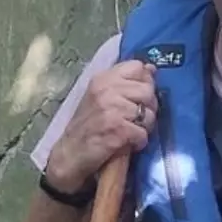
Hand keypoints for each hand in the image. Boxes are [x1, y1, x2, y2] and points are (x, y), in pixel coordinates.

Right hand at [46, 60, 158, 191]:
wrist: (69, 154)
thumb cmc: (89, 126)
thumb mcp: (103, 96)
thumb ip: (127, 82)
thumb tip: (152, 69)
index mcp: (103, 78)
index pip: (137, 67)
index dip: (144, 83)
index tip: (136, 97)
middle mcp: (106, 90)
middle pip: (148, 91)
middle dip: (147, 108)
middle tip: (133, 119)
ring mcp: (111, 109)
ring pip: (149, 114)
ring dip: (143, 128)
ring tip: (129, 132)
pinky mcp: (117, 129)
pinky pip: (143, 134)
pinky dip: (138, 142)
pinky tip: (127, 143)